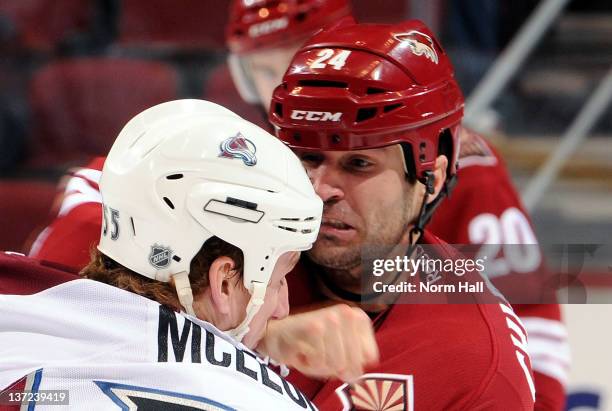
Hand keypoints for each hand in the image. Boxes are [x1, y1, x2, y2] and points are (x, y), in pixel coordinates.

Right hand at [259, 304, 378, 381]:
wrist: (277, 333)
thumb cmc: (310, 343)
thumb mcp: (339, 350)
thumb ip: (354, 362)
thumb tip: (356, 375)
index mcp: (357, 317)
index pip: (369, 356)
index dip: (353, 365)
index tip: (339, 358)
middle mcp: (346, 313)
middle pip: (353, 363)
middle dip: (336, 368)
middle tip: (320, 356)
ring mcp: (330, 319)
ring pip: (337, 364)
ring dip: (321, 367)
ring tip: (311, 353)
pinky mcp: (313, 327)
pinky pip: (320, 363)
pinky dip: (309, 365)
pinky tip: (302, 351)